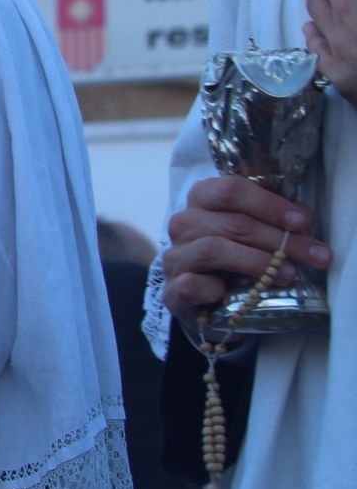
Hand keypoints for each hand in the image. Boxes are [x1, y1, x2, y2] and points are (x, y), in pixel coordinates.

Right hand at [160, 176, 326, 335]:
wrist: (206, 298)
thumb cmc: (234, 257)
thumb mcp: (253, 231)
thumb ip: (273, 220)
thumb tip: (303, 219)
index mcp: (202, 199)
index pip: (230, 190)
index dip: (269, 204)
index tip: (302, 222)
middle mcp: (184, 223)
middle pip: (232, 223)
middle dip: (280, 239)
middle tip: (315, 256)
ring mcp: (176, 256)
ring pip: (213, 250)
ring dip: (257, 262)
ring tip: (288, 275)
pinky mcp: (173, 289)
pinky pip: (192, 284)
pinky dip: (215, 289)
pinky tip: (230, 293)